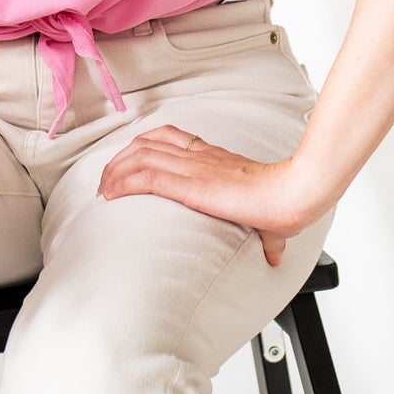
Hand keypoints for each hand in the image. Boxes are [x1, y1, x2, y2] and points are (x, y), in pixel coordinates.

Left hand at [96, 124, 327, 267]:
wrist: (291, 195)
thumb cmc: (285, 204)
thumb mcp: (269, 217)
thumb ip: (267, 236)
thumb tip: (274, 256)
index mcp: (214, 157)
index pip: (169, 137)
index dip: (142, 145)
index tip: (128, 161)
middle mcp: (199, 156)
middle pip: (145, 144)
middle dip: (119, 159)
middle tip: (106, 180)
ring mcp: (193, 167)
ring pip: (140, 156)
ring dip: (114, 171)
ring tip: (102, 189)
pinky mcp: (190, 184)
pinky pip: (146, 177)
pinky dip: (123, 183)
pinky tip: (111, 194)